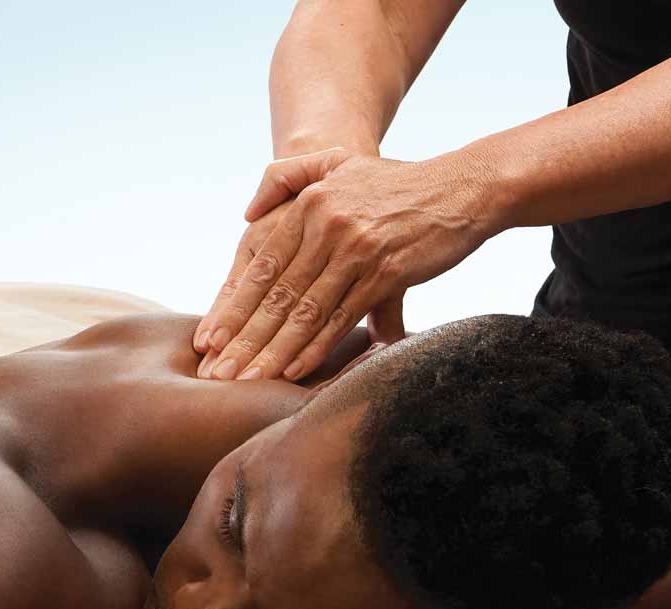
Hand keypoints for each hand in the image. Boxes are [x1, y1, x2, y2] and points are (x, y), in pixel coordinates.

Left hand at [193, 146, 501, 381]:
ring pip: (304, 311)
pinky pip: (343, 316)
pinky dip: (317, 345)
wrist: (463, 187)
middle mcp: (327, 226)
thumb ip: (288, 180)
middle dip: (242, 340)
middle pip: (275, 295)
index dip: (232, 307)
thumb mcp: (339, 165)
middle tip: (216, 374)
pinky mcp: (387, 272)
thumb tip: (248, 214)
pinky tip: (294, 370)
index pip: (260, 267)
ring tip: (246, 381)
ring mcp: (356, 249)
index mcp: (309, 205)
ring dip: (273, 352)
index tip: (208, 341)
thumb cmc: (397, 184)